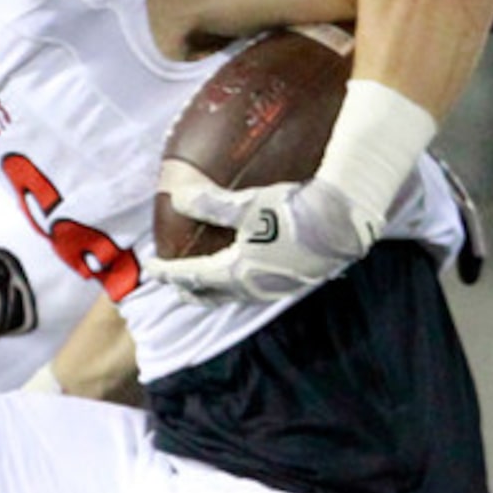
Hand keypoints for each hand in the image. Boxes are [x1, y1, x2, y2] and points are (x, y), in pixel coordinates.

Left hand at [150, 170, 377, 303]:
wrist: (342, 220)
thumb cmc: (293, 210)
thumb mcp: (247, 204)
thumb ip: (210, 204)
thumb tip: (177, 197)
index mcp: (237, 272)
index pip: (191, 276)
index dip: (168, 272)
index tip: (150, 268)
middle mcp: (254, 288)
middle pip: (212, 295)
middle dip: (189, 289)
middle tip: (173, 283)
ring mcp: (275, 288)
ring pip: (235, 296)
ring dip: (214, 290)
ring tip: (205, 282)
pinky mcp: (293, 282)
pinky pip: (255, 291)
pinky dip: (238, 285)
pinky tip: (244, 274)